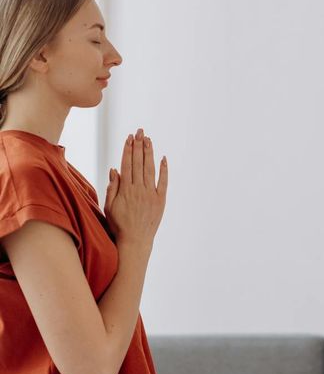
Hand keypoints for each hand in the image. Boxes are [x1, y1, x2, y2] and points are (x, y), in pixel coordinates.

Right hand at [103, 127, 167, 246]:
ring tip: (148, 140)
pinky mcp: (160, 200)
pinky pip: (163, 182)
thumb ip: (112, 187)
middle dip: (139, 146)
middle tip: (140, 132)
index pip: (127, 164)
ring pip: (150, 169)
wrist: (134, 241)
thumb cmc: (118, 224)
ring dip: (149, 153)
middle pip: (139, 163)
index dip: (128, 150)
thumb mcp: (109, 206)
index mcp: (126, 190)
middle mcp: (139, 190)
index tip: (129, 137)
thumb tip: (114, 169)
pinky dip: (164, 170)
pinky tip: (163, 158)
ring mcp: (151, 194)